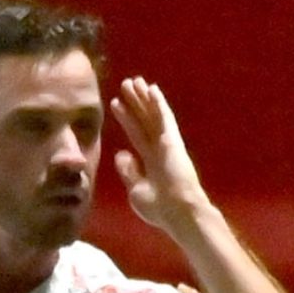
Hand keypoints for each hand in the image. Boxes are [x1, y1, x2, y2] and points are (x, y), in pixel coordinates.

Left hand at [110, 78, 212, 235]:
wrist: (177, 212)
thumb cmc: (158, 207)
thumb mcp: (136, 189)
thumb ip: (128, 171)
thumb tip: (120, 154)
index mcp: (150, 160)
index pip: (136, 133)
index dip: (126, 118)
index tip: (116, 103)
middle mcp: (159, 148)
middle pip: (144, 120)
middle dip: (135, 102)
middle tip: (126, 83)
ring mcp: (166, 143)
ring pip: (152, 115)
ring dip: (143, 97)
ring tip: (133, 81)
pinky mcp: (172, 141)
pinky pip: (164, 118)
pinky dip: (158, 103)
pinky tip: (152, 89)